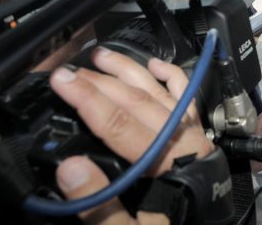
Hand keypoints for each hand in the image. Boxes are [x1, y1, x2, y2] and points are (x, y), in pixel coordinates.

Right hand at [51, 48, 213, 223]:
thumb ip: (100, 205)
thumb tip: (69, 167)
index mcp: (167, 165)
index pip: (120, 125)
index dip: (88, 100)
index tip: (61, 81)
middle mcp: (185, 143)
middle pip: (138, 103)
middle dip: (100, 83)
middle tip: (68, 71)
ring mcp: (195, 137)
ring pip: (160, 94)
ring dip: (130, 72)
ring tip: (102, 56)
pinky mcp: (200, 137)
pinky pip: (187, 99)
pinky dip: (172, 78)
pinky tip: (154, 66)